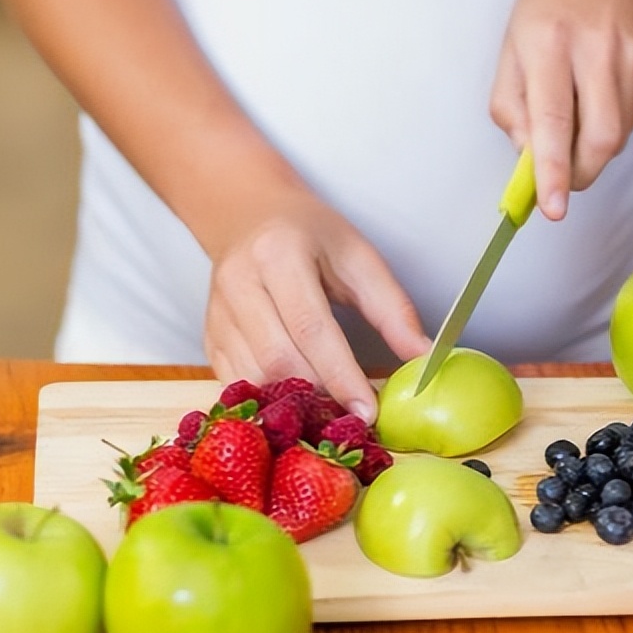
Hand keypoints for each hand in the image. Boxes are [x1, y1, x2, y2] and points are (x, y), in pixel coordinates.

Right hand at [202, 186, 430, 422]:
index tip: (368, 411)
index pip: (312, 328)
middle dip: (320, 395)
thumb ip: (393, 309)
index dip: (341, 375)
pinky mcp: (209, 337)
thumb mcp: (359, 257)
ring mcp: (217, 314)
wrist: (247, 215)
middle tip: (354, 416)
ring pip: (255, 378)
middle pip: (279, 360)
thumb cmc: (308, 234)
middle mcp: (239, 284)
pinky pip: (237, 383)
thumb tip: (423, 358)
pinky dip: (270, 400)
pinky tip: (299, 403)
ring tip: (331, 411)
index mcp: (280, 255)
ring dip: (295, 403)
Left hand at [490, 0, 632, 220]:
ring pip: (618, 136)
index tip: (552, 207)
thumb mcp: (513, 48)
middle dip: (580, 174)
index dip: (552, 171)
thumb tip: (528, 159)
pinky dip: (612, 124)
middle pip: (600, 140)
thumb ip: (512, 108)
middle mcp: (598, 50)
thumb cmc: (552, 9)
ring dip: (593, 146)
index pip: (552, 121)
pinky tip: (601, 95)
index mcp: (551, 43)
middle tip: (563, 179)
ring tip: (579, 111)